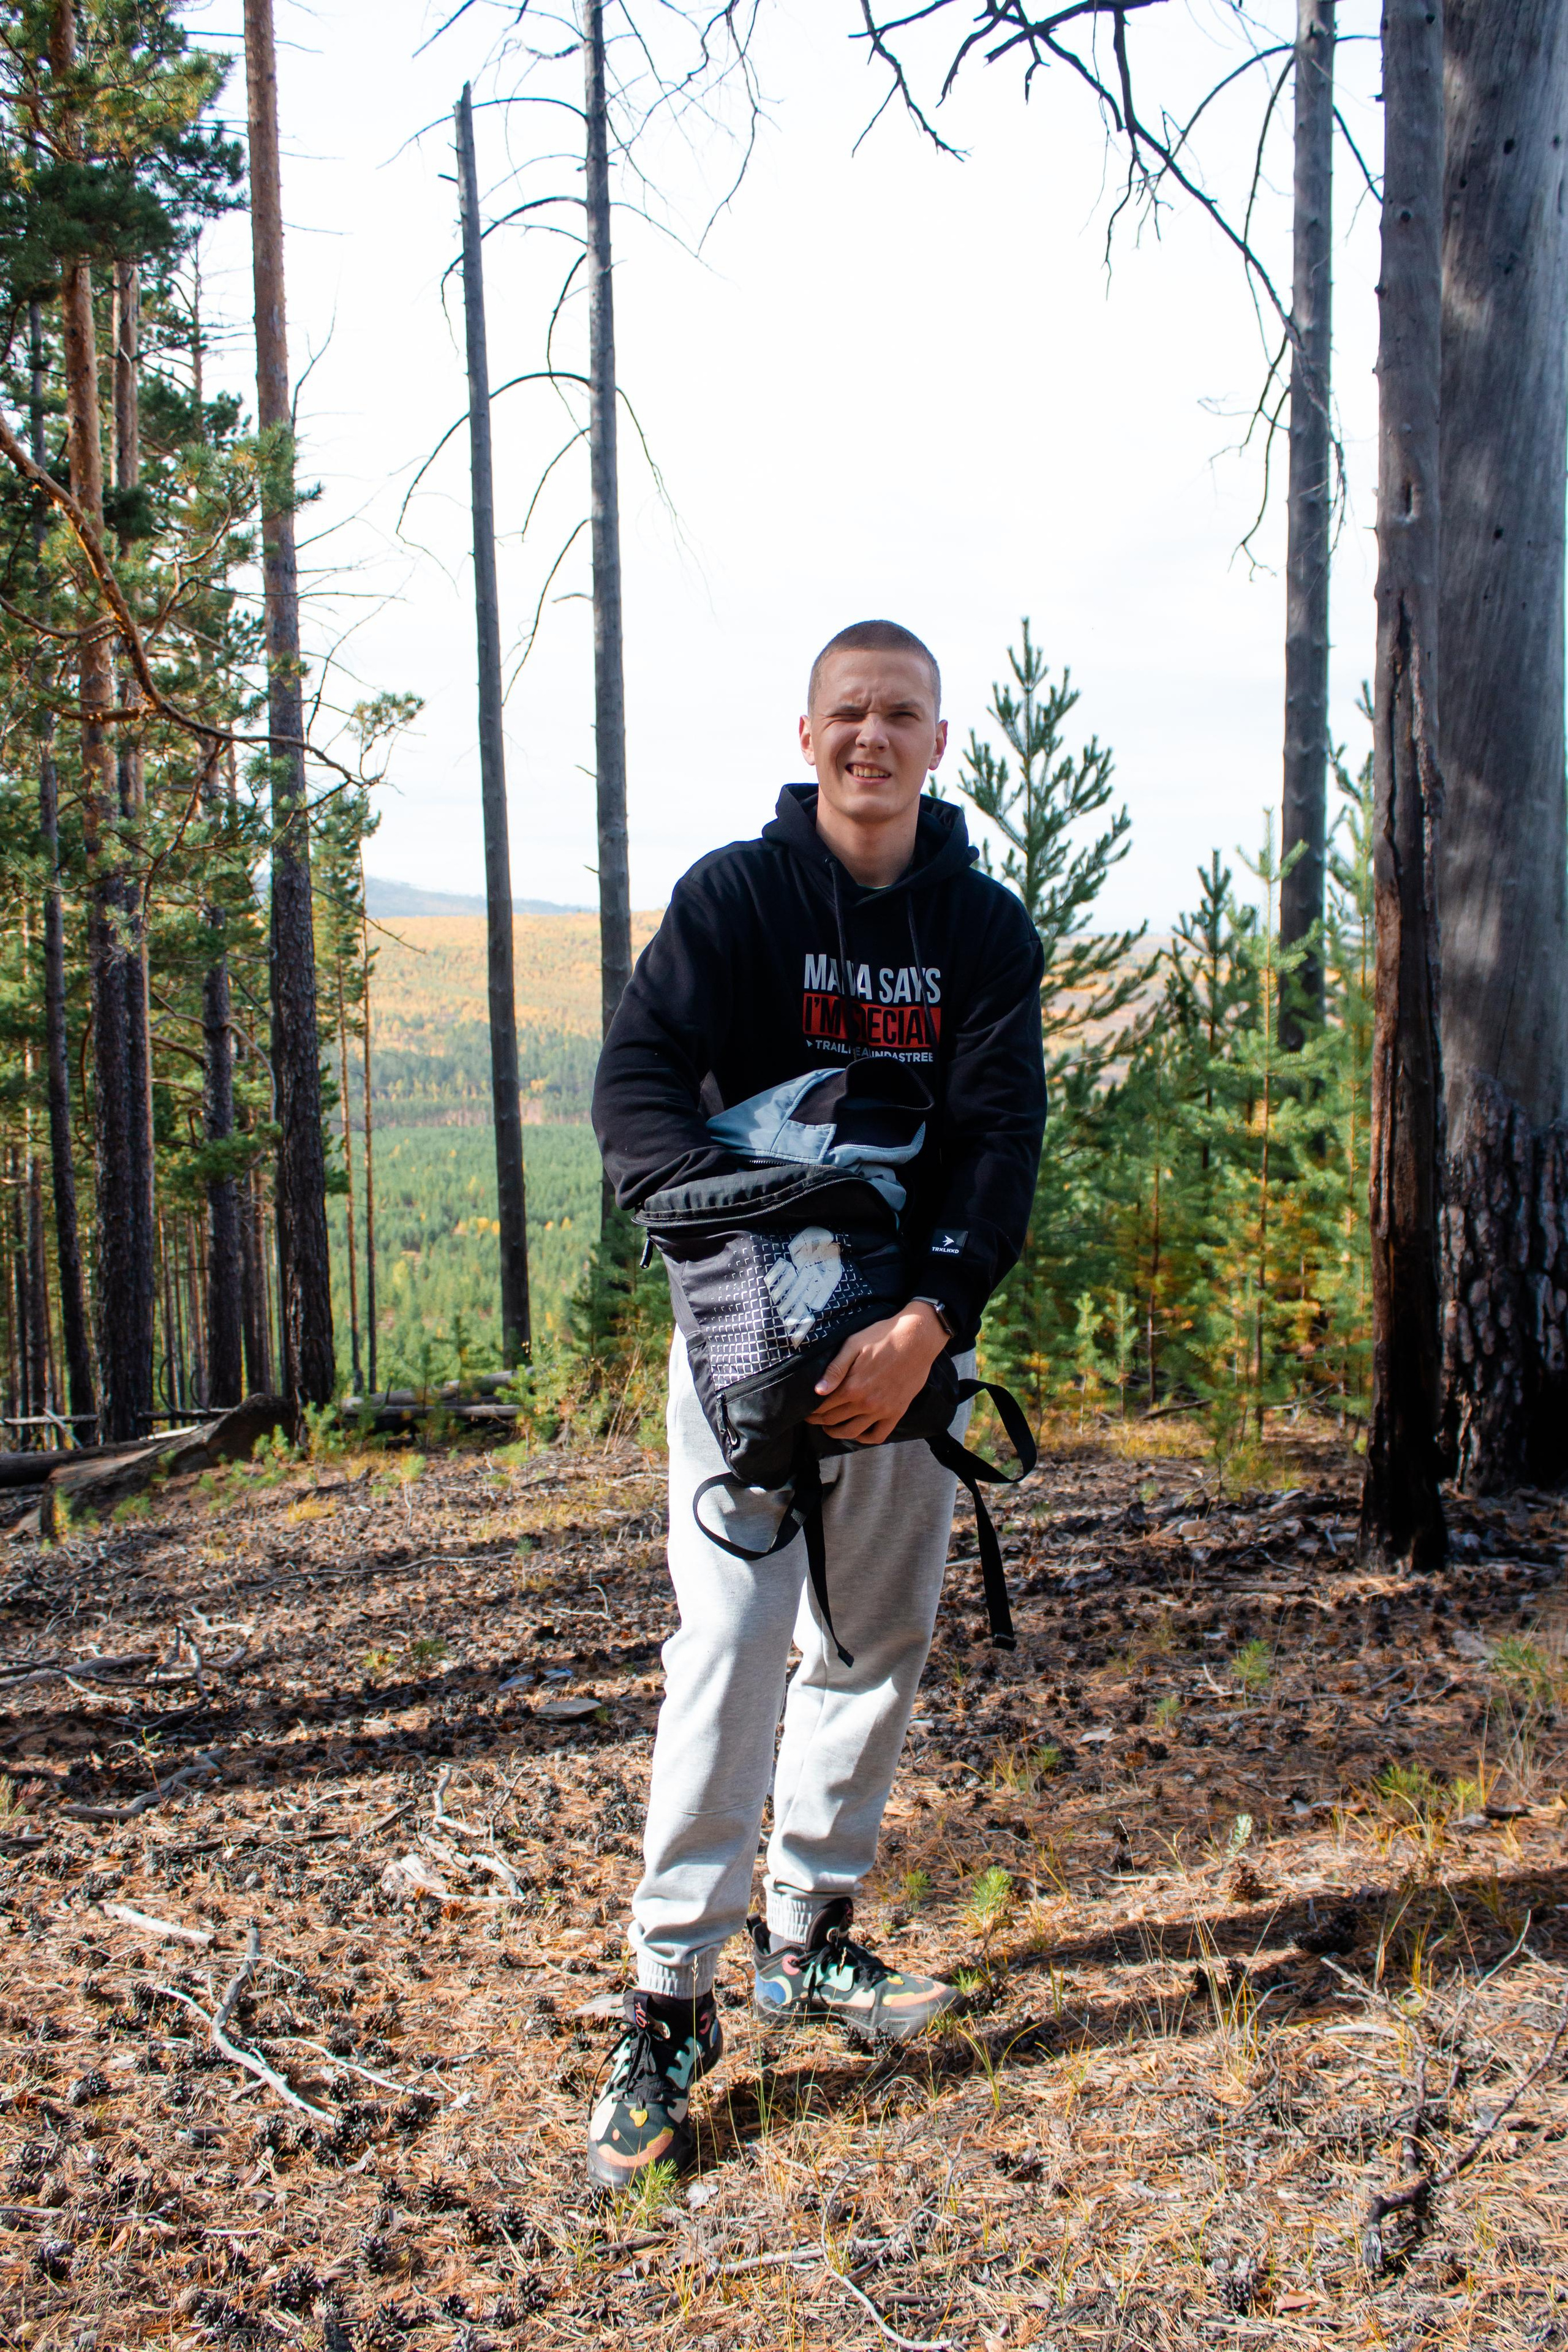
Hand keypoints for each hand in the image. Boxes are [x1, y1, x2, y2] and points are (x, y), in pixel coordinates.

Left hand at [805, 1302, 948, 1444]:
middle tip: (813, 1418)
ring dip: (837, 1433)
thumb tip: (817, 1391)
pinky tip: (857, 1433)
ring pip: (853, 1432)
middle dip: (819, 1421)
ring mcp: (882, 1410)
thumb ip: (835, 1369)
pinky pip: (878, 1435)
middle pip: (834, 1420)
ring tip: (829, 1428)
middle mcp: (866, 1403)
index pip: (823, 1406)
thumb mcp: (853, 1344)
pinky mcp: (897, 1412)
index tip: (804, 1411)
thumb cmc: (882, 1337)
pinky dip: (865, 1438)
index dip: (811, 1411)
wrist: (916, 1339)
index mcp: (852, 1386)